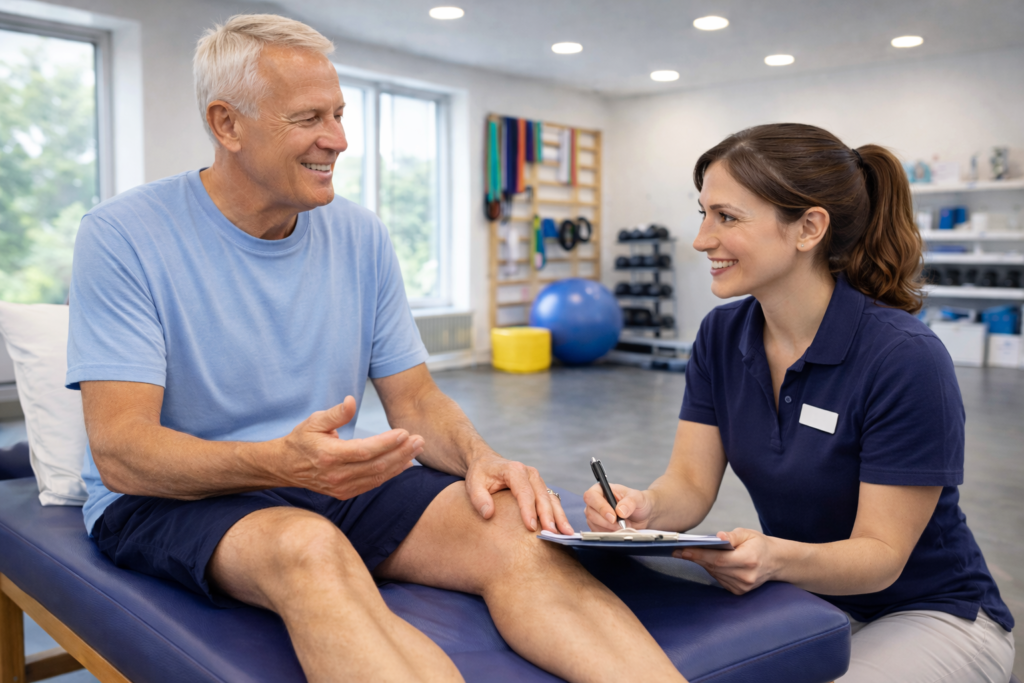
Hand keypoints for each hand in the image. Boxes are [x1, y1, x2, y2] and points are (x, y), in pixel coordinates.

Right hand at [279, 396, 424, 498]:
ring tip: (417, 449)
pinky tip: (404, 464)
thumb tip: (351, 401)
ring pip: (378, 476)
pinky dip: (390, 474)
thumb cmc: (301, 440)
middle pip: (376, 465)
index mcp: (329, 456)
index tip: (405, 432)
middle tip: (419, 440)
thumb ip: (336, 413)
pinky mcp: (345, 493)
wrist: (285, 467)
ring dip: (400, 463)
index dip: (387, 442)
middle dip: (401, 452)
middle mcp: (336, 475)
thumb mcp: (314, 421)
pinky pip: (373, 484)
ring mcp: (341, 487)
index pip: (365, 450)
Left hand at [464, 452, 573, 533]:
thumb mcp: (473, 483)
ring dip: (559, 516)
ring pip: (551, 499)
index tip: (531, 528)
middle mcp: (530, 473)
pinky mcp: (540, 487)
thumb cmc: (480, 474)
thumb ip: (478, 498)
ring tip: (565, 534)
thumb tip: (488, 513)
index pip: (524, 492)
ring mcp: (537, 480)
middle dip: (548, 516)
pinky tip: (563, 528)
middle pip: (542, 496)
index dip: (528, 510)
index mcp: (514, 470)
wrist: (487, 462)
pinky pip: (552, 501)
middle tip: (552, 534)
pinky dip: (558, 514)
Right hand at [583, 483, 654, 530]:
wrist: (643, 516)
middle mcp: (595, 502)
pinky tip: (619, 531)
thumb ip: (629, 502)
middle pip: (590, 512)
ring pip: (593, 524)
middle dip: (606, 522)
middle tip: (622, 524)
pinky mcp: (597, 527)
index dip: (600, 507)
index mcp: (601, 489)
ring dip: (609, 529)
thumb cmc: (639, 502)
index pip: (591, 496)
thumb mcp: (638, 498)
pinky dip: (609, 534)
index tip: (613, 517)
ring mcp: (595, 515)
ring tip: (624, 526)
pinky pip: (597, 533)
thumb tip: (619, 511)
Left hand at [673, 528, 778, 594]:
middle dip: (696, 558)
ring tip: (690, 553)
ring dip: (702, 563)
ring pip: (715, 574)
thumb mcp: (748, 534)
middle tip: (679, 550)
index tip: (683, 550)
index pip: (718, 559)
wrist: (776, 561)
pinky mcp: (739, 591)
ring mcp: (742, 586)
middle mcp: (745, 576)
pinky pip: (719, 579)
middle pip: (714, 567)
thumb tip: (718, 536)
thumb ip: (732, 536)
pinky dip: (712, 570)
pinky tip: (707, 562)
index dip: (699, 555)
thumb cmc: (760, 545)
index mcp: (748, 560)